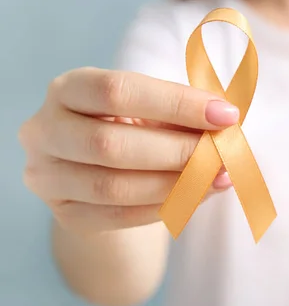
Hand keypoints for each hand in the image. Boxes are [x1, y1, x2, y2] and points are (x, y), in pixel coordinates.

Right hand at [19, 67, 237, 233]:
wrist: (101, 169)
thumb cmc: (133, 126)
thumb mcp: (150, 109)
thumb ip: (181, 113)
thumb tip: (226, 125)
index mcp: (68, 89)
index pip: (116, 90)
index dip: (176, 103)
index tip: (225, 115)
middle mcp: (44, 130)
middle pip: (110, 144)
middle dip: (177, 150)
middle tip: (223, 154)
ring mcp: (47, 175)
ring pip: (113, 186)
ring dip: (175, 184)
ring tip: (219, 177)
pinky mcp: (64, 213)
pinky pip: (118, 216)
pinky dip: (165, 207)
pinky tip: (198, 196)